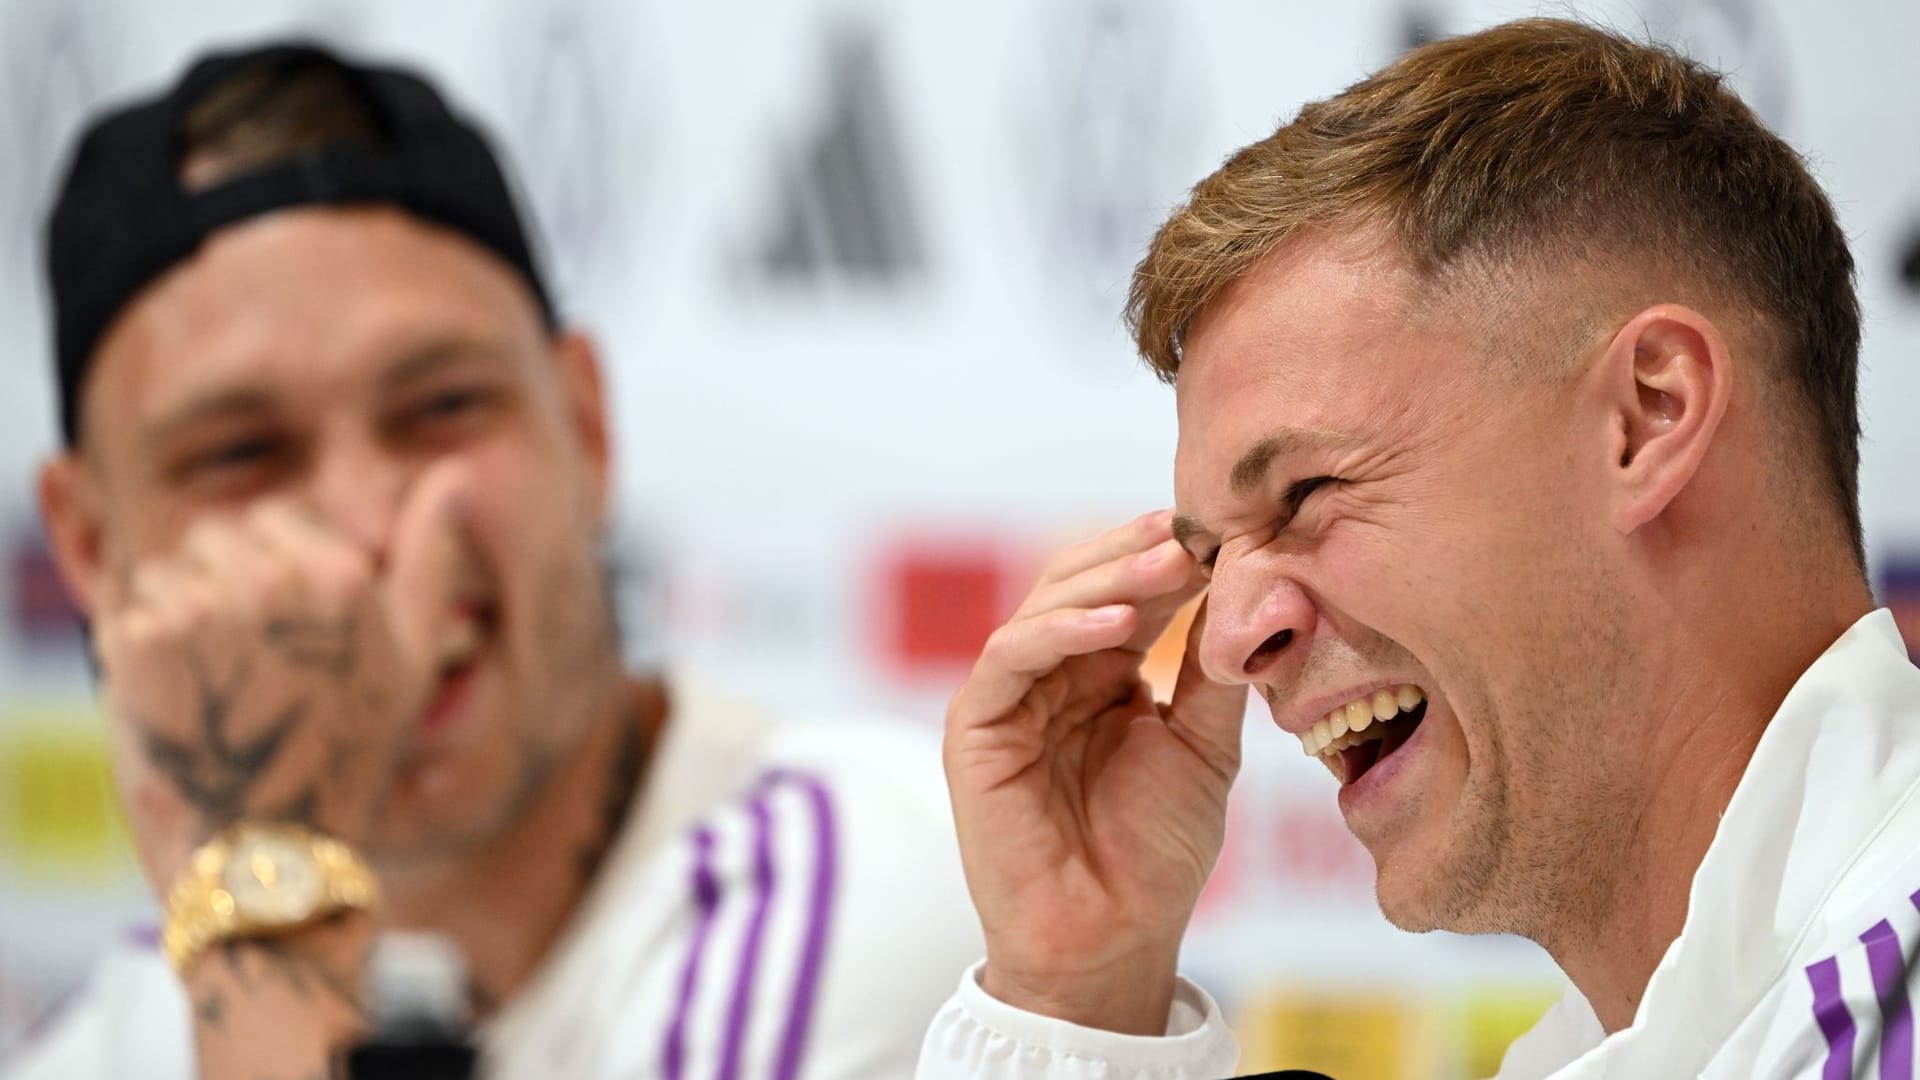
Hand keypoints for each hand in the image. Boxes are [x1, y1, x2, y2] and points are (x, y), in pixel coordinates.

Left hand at [93, 464, 468, 898]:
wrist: (267, 851)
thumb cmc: (348, 754)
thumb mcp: (413, 654)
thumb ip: (433, 553)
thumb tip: (457, 473)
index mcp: (340, 573)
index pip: (279, 517)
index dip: (277, 569)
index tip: (282, 634)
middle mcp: (269, 578)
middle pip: (219, 535)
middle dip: (225, 582)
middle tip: (248, 664)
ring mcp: (199, 607)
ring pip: (169, 567)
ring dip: (181, 609)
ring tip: (215, 681)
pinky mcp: (139, 642)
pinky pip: (128, 608)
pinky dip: (142, 646)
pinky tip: (180, 697)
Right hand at [943, 510, 1248, 1033]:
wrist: (1113, 938)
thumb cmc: (1155, 854)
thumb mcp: (1203, 747)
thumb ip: (1211, 672)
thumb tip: (1241, 587)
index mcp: (1099, 673)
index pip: (1124, 591)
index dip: (1167, 558)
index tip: (1221, 530)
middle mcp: (1049, 674)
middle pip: (1079, 584)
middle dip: (1136, 554)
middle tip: (1191, 534)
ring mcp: (1009, 698)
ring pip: (1044, 607)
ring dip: (1106, 581)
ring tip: (1167, 565)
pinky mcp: (974, 727)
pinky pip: (1010, 657)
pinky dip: (1058, 631)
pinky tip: (1114, 624)